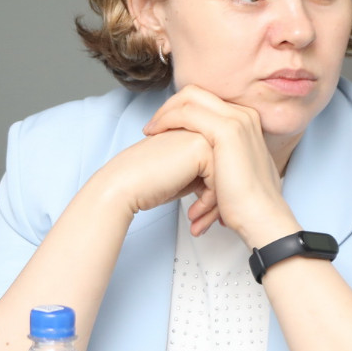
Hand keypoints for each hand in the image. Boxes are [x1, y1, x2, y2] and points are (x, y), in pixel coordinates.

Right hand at [92, 126, 214, 216]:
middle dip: (217, 200)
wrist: (125, 184)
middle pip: (225, 168)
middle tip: (203, 221)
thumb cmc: (148, 183)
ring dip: (214, 204)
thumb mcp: (184, 174)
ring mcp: (203, 134)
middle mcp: (201, 129)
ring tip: (198, 221)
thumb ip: (205, 170)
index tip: (202, 214)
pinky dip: (209, 202)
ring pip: (226, 175)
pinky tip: (194, 215)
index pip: (220, 164)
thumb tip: (226, 185)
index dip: (213, 192)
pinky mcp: (202, 147)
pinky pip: (220, 179)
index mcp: (197, 131)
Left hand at [143, 85, 300, 246]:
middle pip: (196, 93)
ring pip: (189, 98)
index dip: (180, 109)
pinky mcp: (227, 131)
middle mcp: (243, 115)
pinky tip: (154, 134)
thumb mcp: (233, 170)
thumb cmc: (245, 202)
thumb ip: (220, 156)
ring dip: (164, 113)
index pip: (205, 101)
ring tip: (149, 131)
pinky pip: (186, 113)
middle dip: (169, 106)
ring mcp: (237, 120)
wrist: (261, 217)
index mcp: (246, 121)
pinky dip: (166, 120)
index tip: (162, 126)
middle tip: (152, 126)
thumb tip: (201, 159)